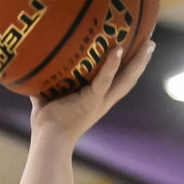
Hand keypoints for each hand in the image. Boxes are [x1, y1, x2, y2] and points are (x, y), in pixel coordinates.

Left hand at [30, 40, 155, 142]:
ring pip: (125, 78)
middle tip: (151, 41)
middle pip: (129, 78)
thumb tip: (33, 72)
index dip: (128, 66)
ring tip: (149, 42)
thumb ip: (44, 87)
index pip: (117, 81)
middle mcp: (103, 100)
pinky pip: (105, 79)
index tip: (136, 52)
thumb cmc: (46, 125)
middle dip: (141, 60)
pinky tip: (118, 49)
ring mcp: (99, 100)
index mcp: (96, 101)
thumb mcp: (46, 101)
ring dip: (138, 60)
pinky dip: (112, 64)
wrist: (49, 141)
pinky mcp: (91, 100)